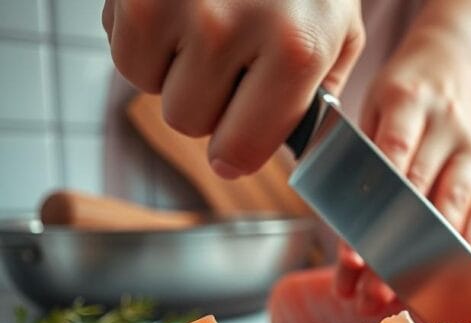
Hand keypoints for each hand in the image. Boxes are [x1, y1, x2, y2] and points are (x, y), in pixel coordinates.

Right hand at [103, 0, 363, 177]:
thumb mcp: (339, 32)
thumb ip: (318, 97)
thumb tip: (289, 151)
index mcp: (296, 51)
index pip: (240, 150)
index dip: (236, 151)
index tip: (237, 143)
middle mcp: (232, 30)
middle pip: (190, 121)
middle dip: (209, 101)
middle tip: (231, 61)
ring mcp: (177, 5)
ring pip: (152, 88)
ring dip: (174, 69)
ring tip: (207, 27)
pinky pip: (123, 50)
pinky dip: (145, 39)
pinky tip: (179, 9)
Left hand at [336, 29, 470, 313]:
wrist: (453, 62)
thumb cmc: (401, 92)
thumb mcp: (371, 106)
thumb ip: (359, 156)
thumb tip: (342, 224)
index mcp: (408, 101)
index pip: (389, 164)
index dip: (370, 216)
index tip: (350, 258)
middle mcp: (446, 127)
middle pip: (420, 198)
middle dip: (394, 252)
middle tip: (370, 293)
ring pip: (453, 213)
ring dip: (426, 260)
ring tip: (398, 296)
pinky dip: (457, 251)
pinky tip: (438, 279)